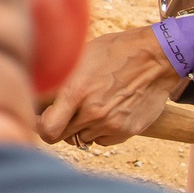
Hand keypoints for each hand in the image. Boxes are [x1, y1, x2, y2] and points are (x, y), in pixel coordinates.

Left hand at [37, 25, 182, 146]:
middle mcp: (93, 112)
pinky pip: (102, 140)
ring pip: (82, 138)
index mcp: (75, 91)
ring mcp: (112, 124)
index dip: (39, 126)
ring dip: (80, 128)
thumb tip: (36, 97)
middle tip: (62, 112)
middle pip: (62, 136)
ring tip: (89, 106)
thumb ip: (58, 82)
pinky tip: (106, 112)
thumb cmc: (114, 52)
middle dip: (58, 126)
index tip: (38, 118)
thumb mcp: (79, 58)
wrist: (157, 58)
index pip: (47, 129)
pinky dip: (99, 131)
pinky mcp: (127, 131)